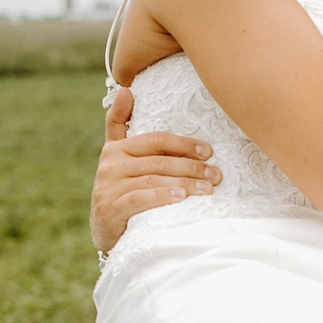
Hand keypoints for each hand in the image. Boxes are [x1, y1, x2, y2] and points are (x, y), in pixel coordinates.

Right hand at [90, 87, 218, 250]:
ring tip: (209, 188)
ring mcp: (109, 187)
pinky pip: (141, 199)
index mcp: (116, 150)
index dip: (183, 144)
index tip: (208, 151)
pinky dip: (162, 197)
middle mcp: (110, 165)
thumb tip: (126, 90)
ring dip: (185, 184)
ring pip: (154, 180)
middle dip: (192, 167)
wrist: (105, 232)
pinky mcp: (111, 209)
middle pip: (159, 161)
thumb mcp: (117, 158)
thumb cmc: (121, 192)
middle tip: (217, 174)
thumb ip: (119, 126)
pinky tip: (181, 198)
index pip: (155, 140)